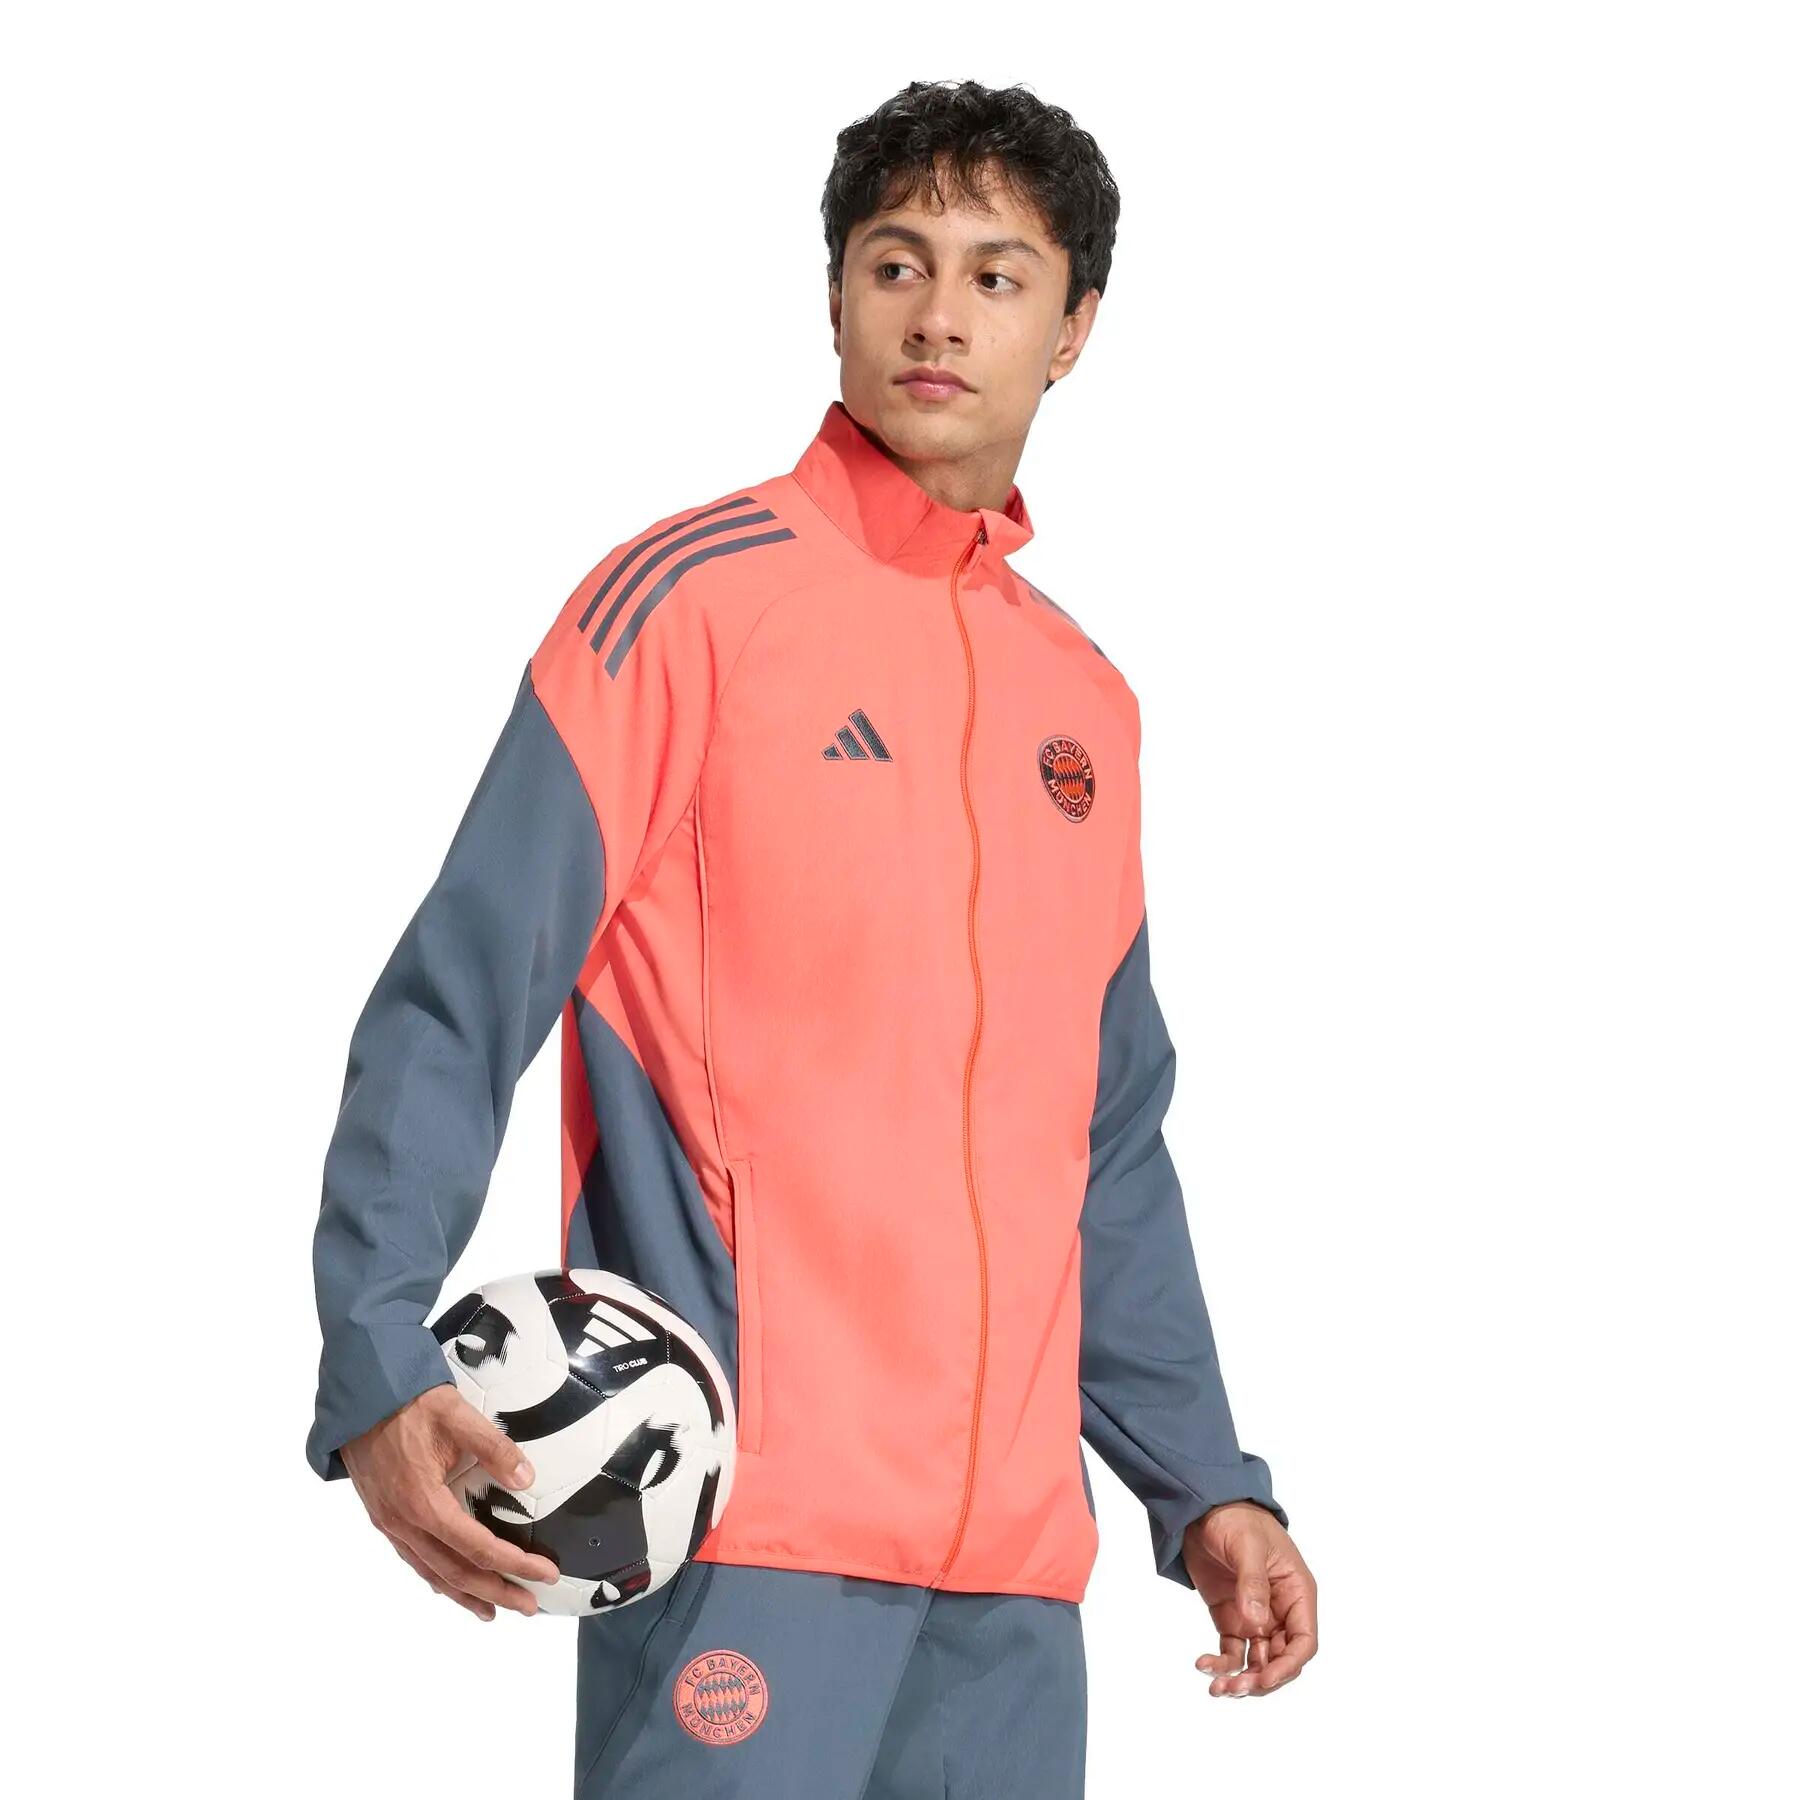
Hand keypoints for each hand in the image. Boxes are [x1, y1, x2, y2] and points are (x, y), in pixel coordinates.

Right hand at [339, 1384, 561, 1621]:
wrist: (361, 1397)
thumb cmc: (410, 1404)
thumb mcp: (457, 1415)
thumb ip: (493, 1447)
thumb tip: (526, 1479)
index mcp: (423, 1502)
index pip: (478, 1547)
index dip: (514, 1564)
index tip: (546, 1574)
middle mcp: (404, 1522)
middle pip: (455, 1571)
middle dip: (495, 1591)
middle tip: (528, 1605)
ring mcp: (390, 1522)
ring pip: (431, 1571)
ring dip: (464, 1594)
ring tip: (491, 1610)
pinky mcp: (383, 1516)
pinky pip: (413, 1558)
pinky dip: (436, 1577)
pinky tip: (448, 1584)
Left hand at [1181, 1501, 1317, 1696]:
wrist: (1203, 1506)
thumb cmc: (1236, 1517)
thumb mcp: (1247, 1545)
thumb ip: (1253, 1583)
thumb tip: (1257, 1623)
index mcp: (1296, 1592)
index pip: (1304, 1641)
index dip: (1288, 1666)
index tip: (1264, 1679)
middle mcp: (1280, 1610)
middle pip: (1281, 1659)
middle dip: (1262, 1679)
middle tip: (1235, 1688)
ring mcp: (1255, 1616)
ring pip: (1257, 1662)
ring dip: (1241, 1679)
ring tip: (1217, 1688)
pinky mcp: (1230, 1617)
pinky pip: (1232, 1650)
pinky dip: (1221, 1663)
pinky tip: (1203, 1664)